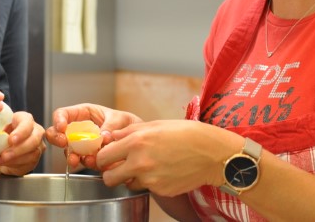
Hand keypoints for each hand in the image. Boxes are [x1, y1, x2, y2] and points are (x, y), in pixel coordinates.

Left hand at [0, 111, 44, 175]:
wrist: (4, 146)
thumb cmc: (0, 133)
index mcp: (24, 119)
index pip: (27, 123)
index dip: (20, 132)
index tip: (10, 140)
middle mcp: (35, 130)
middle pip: (34, 139)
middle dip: (18, 149)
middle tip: (4, 155)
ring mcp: (37, 144)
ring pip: (32, 153)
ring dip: (14, 159)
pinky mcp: (35, 157)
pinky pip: (29, 163)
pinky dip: (15, 165)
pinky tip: (4, 164)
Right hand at [45, 104, 142, 169]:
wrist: (138, 142)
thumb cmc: (127, 124)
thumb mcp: (121, 119)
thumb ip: (111, 126)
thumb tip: (102, 137)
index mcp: (84, 114)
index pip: (63, 114)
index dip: (59, 119)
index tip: (62, 127)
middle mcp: (80, 130)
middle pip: (58, 133)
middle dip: (58, 139)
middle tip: (64, 143)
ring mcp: (82, 145)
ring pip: (68, 150)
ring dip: (72, 155)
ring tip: (80, 158)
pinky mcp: (89, 158)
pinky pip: (82, 161)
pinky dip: (86, 162)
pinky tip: (93, 162)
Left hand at [97, 120, 239, 196]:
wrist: (211, 152)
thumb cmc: (185, 133)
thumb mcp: (154, 124)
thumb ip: (128, 132)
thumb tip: (109, 137)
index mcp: (136, 142)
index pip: (103, 156)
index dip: (103, 157)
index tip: (107, 156)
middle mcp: (140, 162)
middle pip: (108, 178)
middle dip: (111, 173)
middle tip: (119, 167)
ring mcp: (150, 179)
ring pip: (127, 184)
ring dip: (131, 178)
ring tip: (146, 166)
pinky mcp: (160, 190)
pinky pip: (146, 188)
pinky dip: (149, 182)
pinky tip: (161, 171)